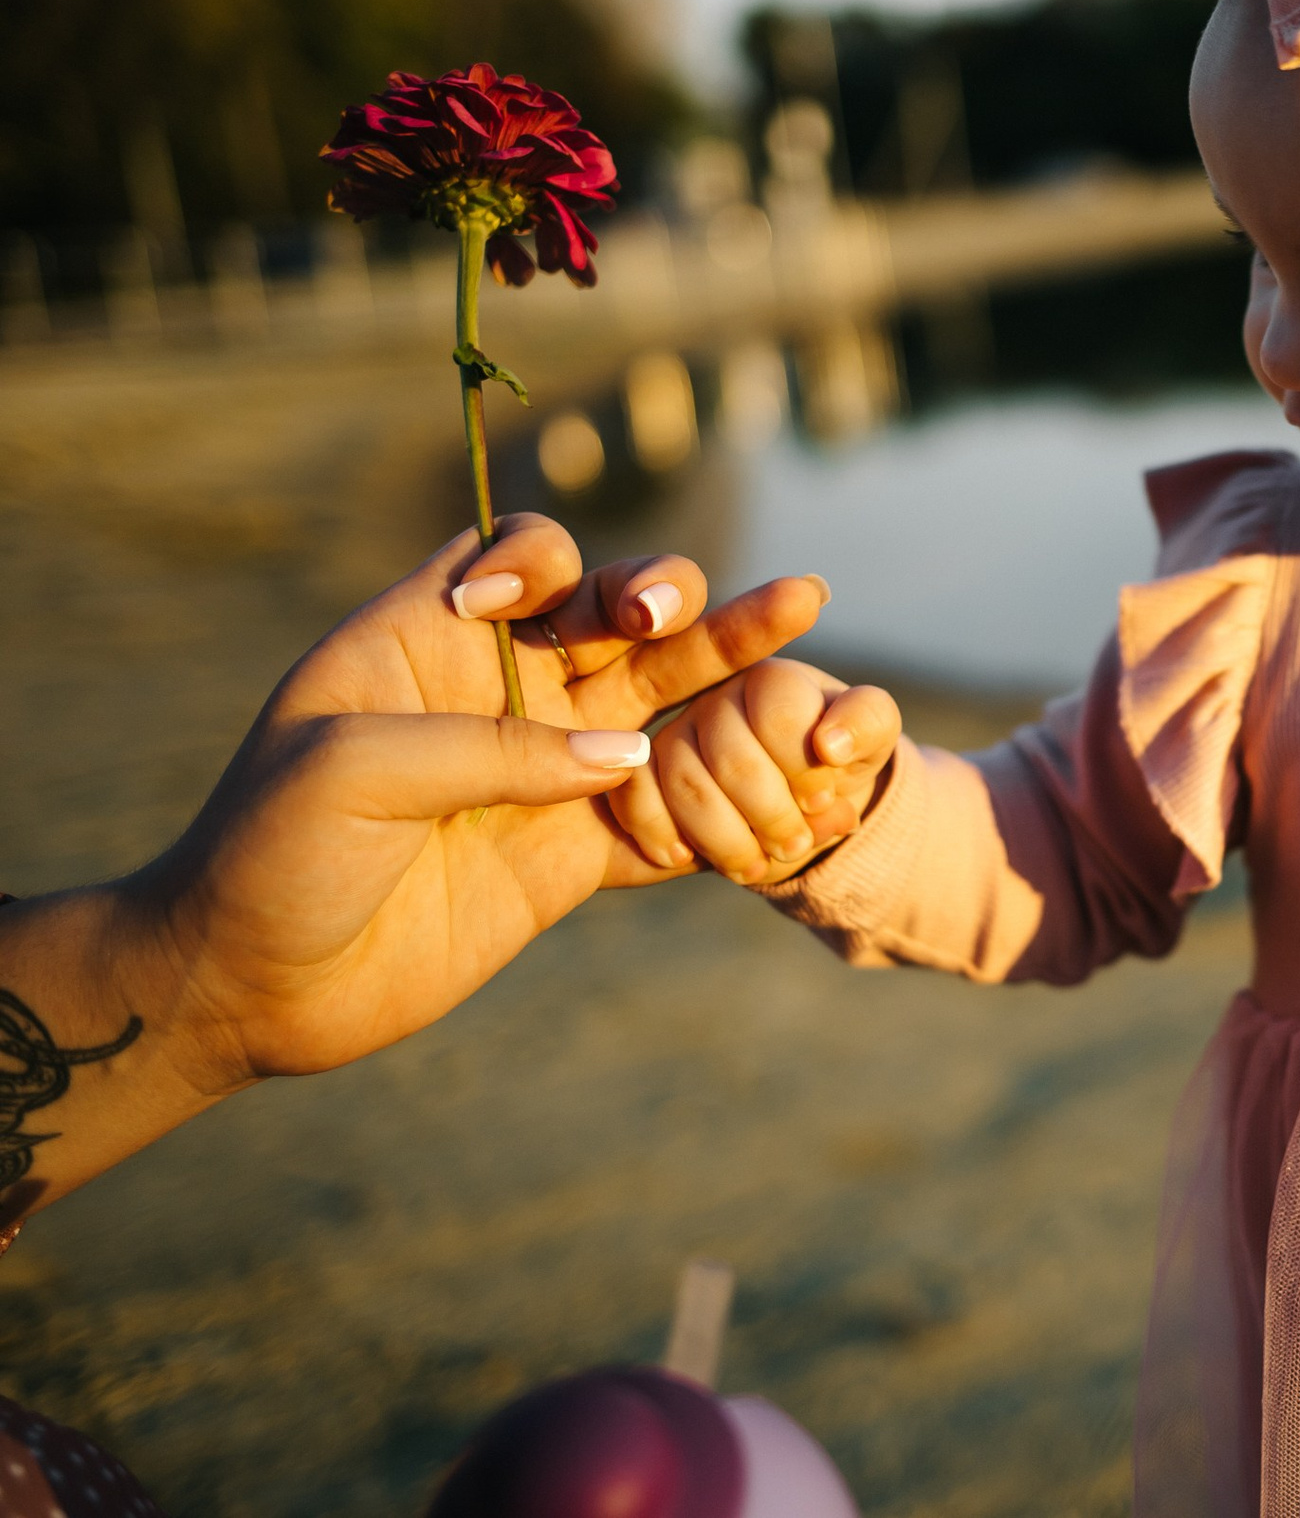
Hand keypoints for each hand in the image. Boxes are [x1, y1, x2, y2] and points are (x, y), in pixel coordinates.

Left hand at [126, 515, 830, 1091]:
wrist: (252, 988)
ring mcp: (544, 773)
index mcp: (429, 640)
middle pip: (614, 616)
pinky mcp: (571, 857)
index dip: (544, 560)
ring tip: (801, 610)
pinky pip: (664, 815)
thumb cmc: (270, 854)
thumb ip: (493, 748)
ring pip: (660, 702)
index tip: (540, 604)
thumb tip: (629, 755)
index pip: (516, 558)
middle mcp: (500, 692)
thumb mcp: (356, 770)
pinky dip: (720, 796)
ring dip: (730, 662)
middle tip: (692, 608)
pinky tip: (783, 764)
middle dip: (670, 594)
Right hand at [606, 660, 901, 884]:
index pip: (779, 715)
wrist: (799, 788)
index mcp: (774, 679)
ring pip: (683, 781)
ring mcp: (675, 729)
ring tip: (754, 867)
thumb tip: (830, 745)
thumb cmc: (836, 754)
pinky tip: (682, 859)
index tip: (822, 801)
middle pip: (732, 758)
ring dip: (722, 836)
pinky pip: (631, 792)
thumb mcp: (871, 737)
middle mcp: (716, 693)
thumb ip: (867, 728)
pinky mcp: (641, 766)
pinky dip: (654, 829)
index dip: (802, 769)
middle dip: (769, 814)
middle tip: (793, 847)